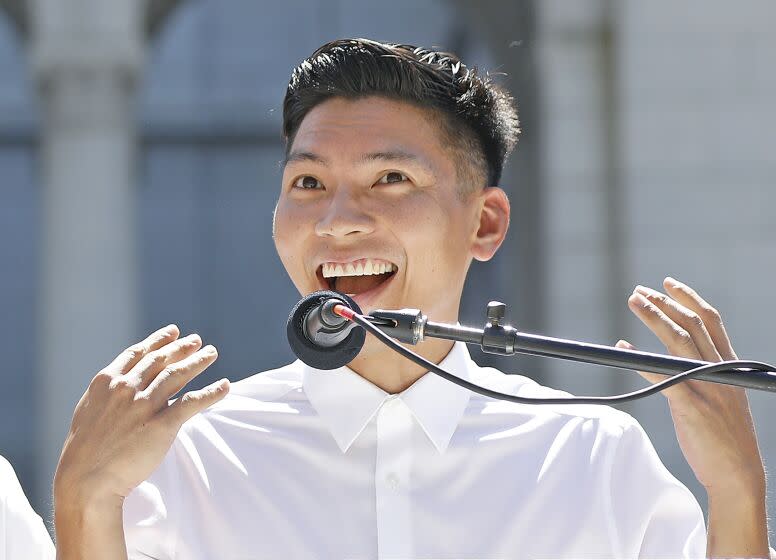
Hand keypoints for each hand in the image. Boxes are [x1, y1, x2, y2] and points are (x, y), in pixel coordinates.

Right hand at [54, 324, 229, 510]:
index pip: (139, 353)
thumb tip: (118, 383)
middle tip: (197, 340)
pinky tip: (224, 386)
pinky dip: (211, 392)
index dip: (158, 341)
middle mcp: (127, 388)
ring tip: (211, 353)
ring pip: (177, 375)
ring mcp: (144, 405)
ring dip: (198, 361)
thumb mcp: (87, 411)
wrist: (86, 480)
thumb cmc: (84, 450)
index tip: (173, 331)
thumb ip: (106, 394)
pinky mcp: (162, 425)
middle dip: (181, 348)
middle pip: (161, 361)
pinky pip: (192, 403)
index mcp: (107, 382)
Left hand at [618, 277, 767, 556]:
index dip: (689, 298)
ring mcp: (706, 386)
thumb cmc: (726, 440)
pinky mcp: (690, 406)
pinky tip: (622, 348)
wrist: (738, 475)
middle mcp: (719, 370)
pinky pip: (661, 375)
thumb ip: (703, 376)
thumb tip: (672, 361)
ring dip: (652, 317)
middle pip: (690, 324)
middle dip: (664, 303)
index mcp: (729, 366)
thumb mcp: (722, 399)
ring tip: (633, 301)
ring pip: (677, 340)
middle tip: (639, 291)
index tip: (668, 283)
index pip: (711, 320)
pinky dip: (640, 358)